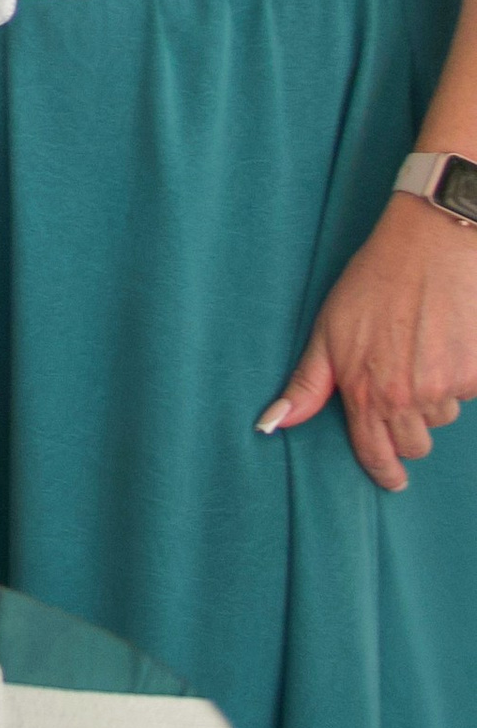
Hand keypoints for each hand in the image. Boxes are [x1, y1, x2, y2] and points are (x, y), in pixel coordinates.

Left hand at [262, 194, 476, 488]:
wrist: (430, 248)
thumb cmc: (374, 283)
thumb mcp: (328, 331)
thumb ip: (307, 385)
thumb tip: (272, 425)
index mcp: (366, 393)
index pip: (376, 455)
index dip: (384, 471)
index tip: (393, 479)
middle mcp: (406, 399)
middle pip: (415, 444)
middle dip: (408, 428)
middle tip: (402, 392)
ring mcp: (445, 389)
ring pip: (443, 417)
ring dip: (434, 397)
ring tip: (420, 351)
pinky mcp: (475, 375)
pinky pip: (468, 392)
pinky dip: (460, 375)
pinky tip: (446, 341)